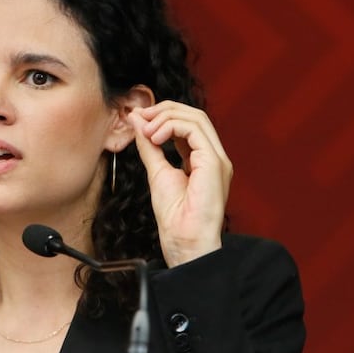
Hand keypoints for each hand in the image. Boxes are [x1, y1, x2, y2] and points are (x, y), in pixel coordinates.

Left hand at [128, 102, 231, 266]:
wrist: (184, 242)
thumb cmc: (175, 218)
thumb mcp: (156, 172)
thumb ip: (149, 146)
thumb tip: (136, 120)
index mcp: (203, 159)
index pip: (188, 123)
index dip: (163, 115)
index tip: (139, 119)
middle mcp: (214, 157)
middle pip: (194, 115)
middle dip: (164, 110)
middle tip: (140, 117)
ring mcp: (217, 159)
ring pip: (196, 118)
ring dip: (165, 118)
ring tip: (146, 131)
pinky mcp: (214, 163)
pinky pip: (195, 130)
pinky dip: (171, 127)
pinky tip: (154, 138)